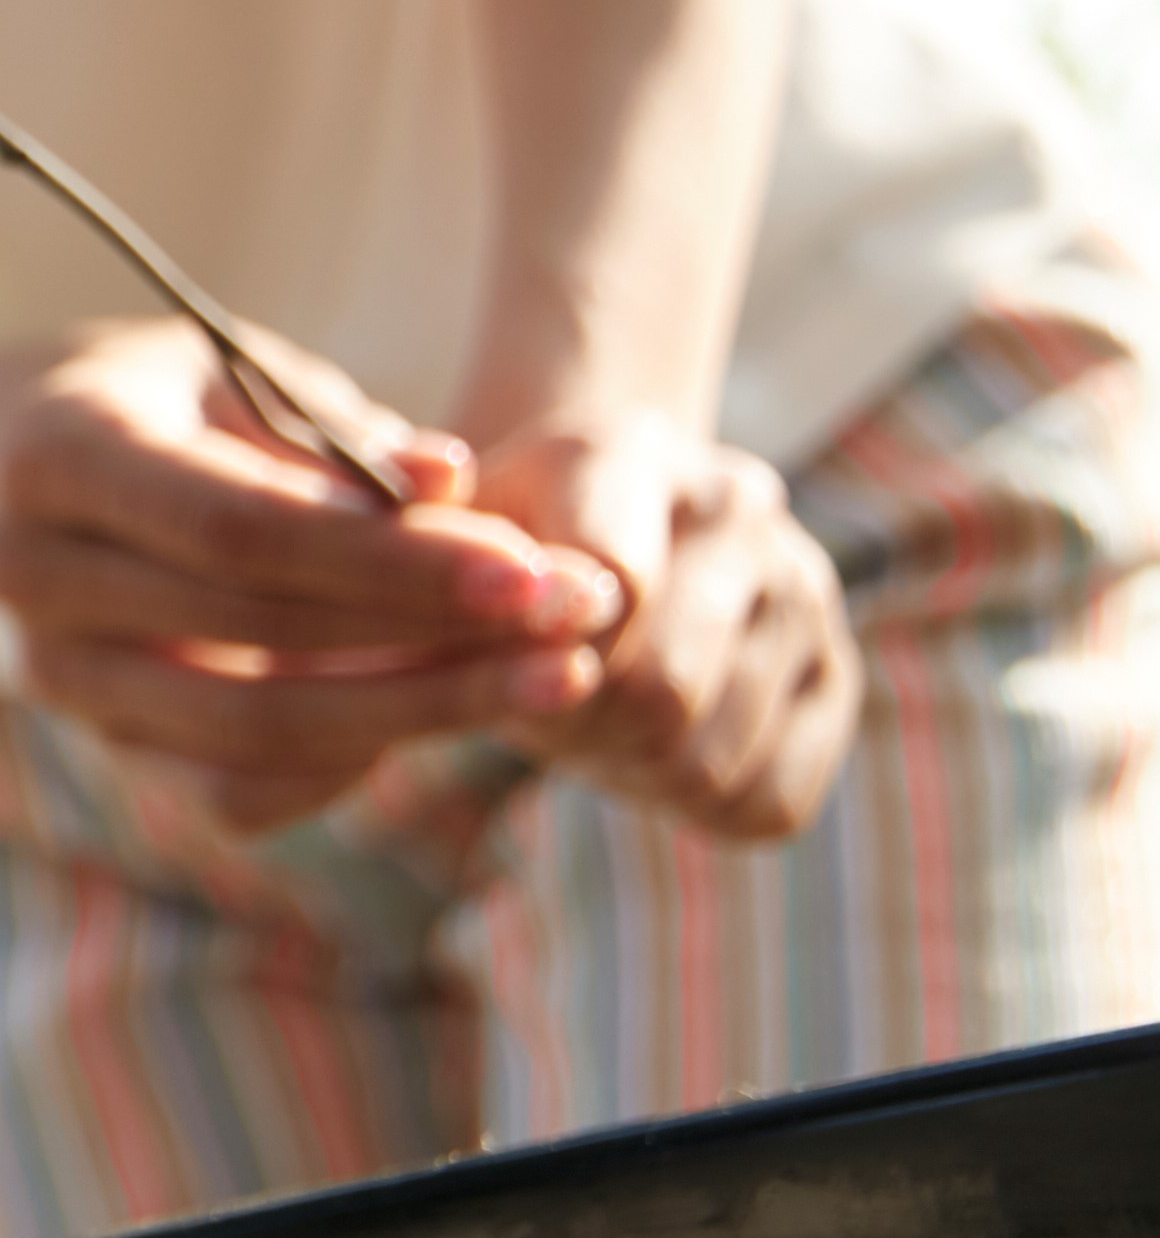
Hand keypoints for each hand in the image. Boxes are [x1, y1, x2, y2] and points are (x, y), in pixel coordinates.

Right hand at [0, 318, 616, 831]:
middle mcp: (25, 571)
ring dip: (422, 710)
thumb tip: (450, 484)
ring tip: (552, 675)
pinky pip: (240, 792)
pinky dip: (354, 762)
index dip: (388, 560)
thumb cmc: (188, 406)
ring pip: (255, 732)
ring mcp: (56, 674)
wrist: (65, 474)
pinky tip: (442, 706)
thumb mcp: (255, 379)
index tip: (529, 569)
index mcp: (52, 453)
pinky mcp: (106, 745)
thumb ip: (344, 438)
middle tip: (577, 617)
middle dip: (435, 633)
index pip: (236, 529)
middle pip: (254, 632)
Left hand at [469, 411, 852, 841]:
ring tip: (585, 724)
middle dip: (578, 727)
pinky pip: (769, 798)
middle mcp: (737, 507)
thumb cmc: (487, 547)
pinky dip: (694, 804)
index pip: (611, 580)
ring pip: (709, 756)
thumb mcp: (434, 534)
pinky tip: (646, 752)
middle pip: (662, 687)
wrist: (578, 537)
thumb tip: (491, 561)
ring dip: (628, 768)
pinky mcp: (836, 677)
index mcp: (626, 451)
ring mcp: (803, 589)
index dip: (543, 654)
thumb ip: (420, 542)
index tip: (501, 666)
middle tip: (536, 714)